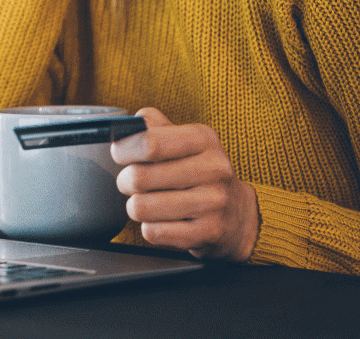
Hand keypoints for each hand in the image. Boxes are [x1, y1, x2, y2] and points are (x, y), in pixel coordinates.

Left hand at [112, 107, 259, 261]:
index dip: (124, 150)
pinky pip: (153, 232)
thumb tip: (124, 126)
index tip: (120, 154)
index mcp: (203, 138)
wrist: (240, 214)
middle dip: (125, 181)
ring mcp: (213, 203)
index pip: (149, 143)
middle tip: (132, 182)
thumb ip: (153, 126)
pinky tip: (163, 221)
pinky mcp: (208, 232)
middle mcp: (213, 169)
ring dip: (136, 207)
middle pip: (139, 177)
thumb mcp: (184, 140)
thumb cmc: (199, 171)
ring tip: (148, 202)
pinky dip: (150, 228)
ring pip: (141, 208)